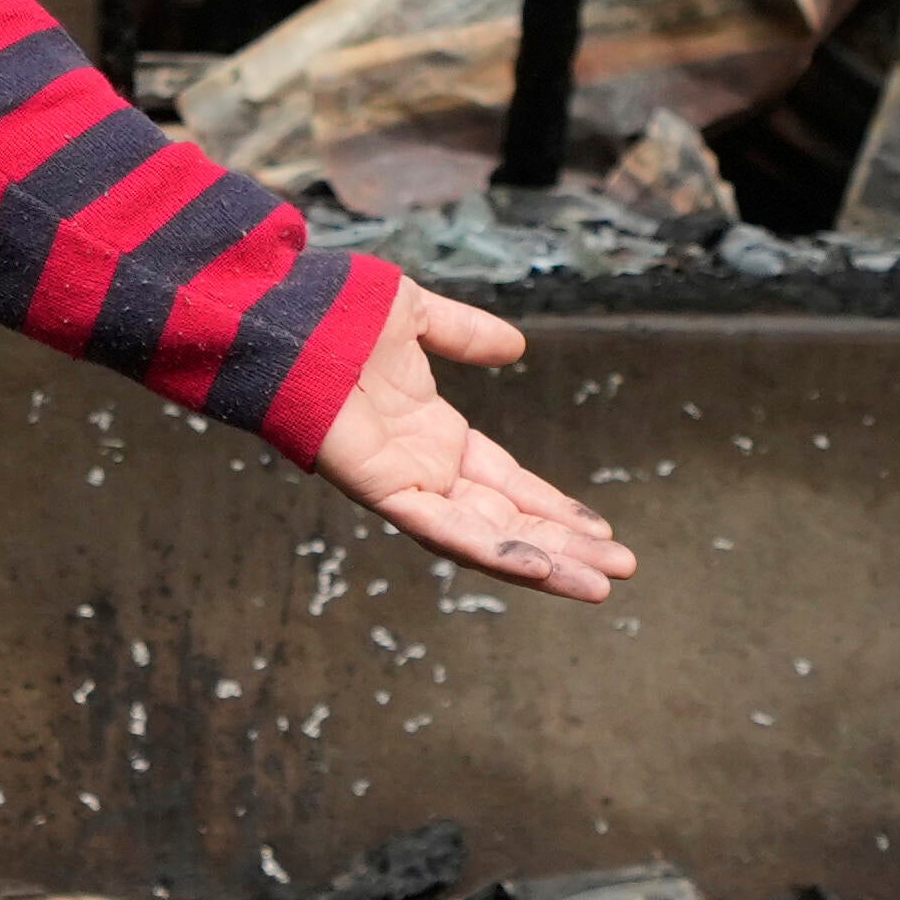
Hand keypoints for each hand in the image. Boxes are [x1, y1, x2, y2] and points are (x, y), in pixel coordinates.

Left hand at [313, 273, 630, 601]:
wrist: (277, 312)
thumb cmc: (328, 313)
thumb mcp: (415, 317)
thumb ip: (463, 334)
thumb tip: (515, 346)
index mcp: (432, 434)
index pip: (505, 484)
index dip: (553, 507)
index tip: (601, 529)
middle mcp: (420, 467)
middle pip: (505, 520)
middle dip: (563, 546)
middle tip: (621, 569)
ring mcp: (400, 482)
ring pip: (482, 537)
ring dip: (542, 563)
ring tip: (600, 587)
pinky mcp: (378, 488)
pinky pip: (442, 530)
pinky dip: (491, 549)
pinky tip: (540, 567)